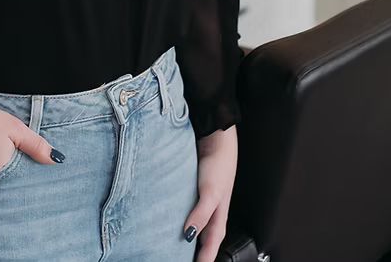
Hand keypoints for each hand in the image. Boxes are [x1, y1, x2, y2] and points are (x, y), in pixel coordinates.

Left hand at [183, 125, 237, 260]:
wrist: (216, 140)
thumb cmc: (218, 166)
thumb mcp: (211, 193)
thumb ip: (201, 214)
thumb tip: (189, 236)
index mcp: (218, 220)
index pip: (210, 250)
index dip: (203, 261)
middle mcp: (212, 215)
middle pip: (204, 243)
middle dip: (195, 255)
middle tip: (178, 260)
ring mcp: (204, 205)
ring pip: (197, 229)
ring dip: (189, 241)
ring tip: (173, 249)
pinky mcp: (195, 194)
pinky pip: (188, 214)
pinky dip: (182, 222)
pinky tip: (171, 222)